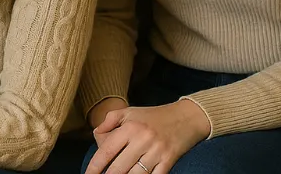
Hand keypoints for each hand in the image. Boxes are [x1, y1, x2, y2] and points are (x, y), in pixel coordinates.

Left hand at [84, 99, 210, 173]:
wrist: (186, 118)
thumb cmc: (153, 116)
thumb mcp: (129, 112)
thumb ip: (109, 121)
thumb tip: (96, 134)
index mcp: (130, 128)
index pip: (107, 150)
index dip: (95, 165)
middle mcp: (142, 140)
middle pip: (119, 167)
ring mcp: (157, 153)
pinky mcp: (168, 162)